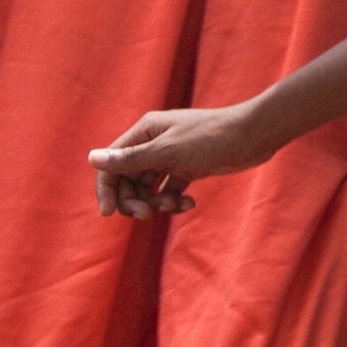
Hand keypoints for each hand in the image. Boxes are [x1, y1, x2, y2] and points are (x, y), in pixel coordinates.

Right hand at [93, 102, 278, 217]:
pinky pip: (169, 190)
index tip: (108, 214)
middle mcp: (153, 142)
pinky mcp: (187, 168)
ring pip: (149, 188)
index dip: (107, 188)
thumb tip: (91, 158)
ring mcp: (170, 156)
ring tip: (175, 206)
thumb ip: (131, 160)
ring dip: (156, 202)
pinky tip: (188, 204)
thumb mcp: (168, 152)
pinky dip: (174, 200)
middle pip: (128, 179)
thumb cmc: (211, 138)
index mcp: (144, 132)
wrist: (254, 136)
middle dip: (134, 200)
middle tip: (148, 214)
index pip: (112, 162)